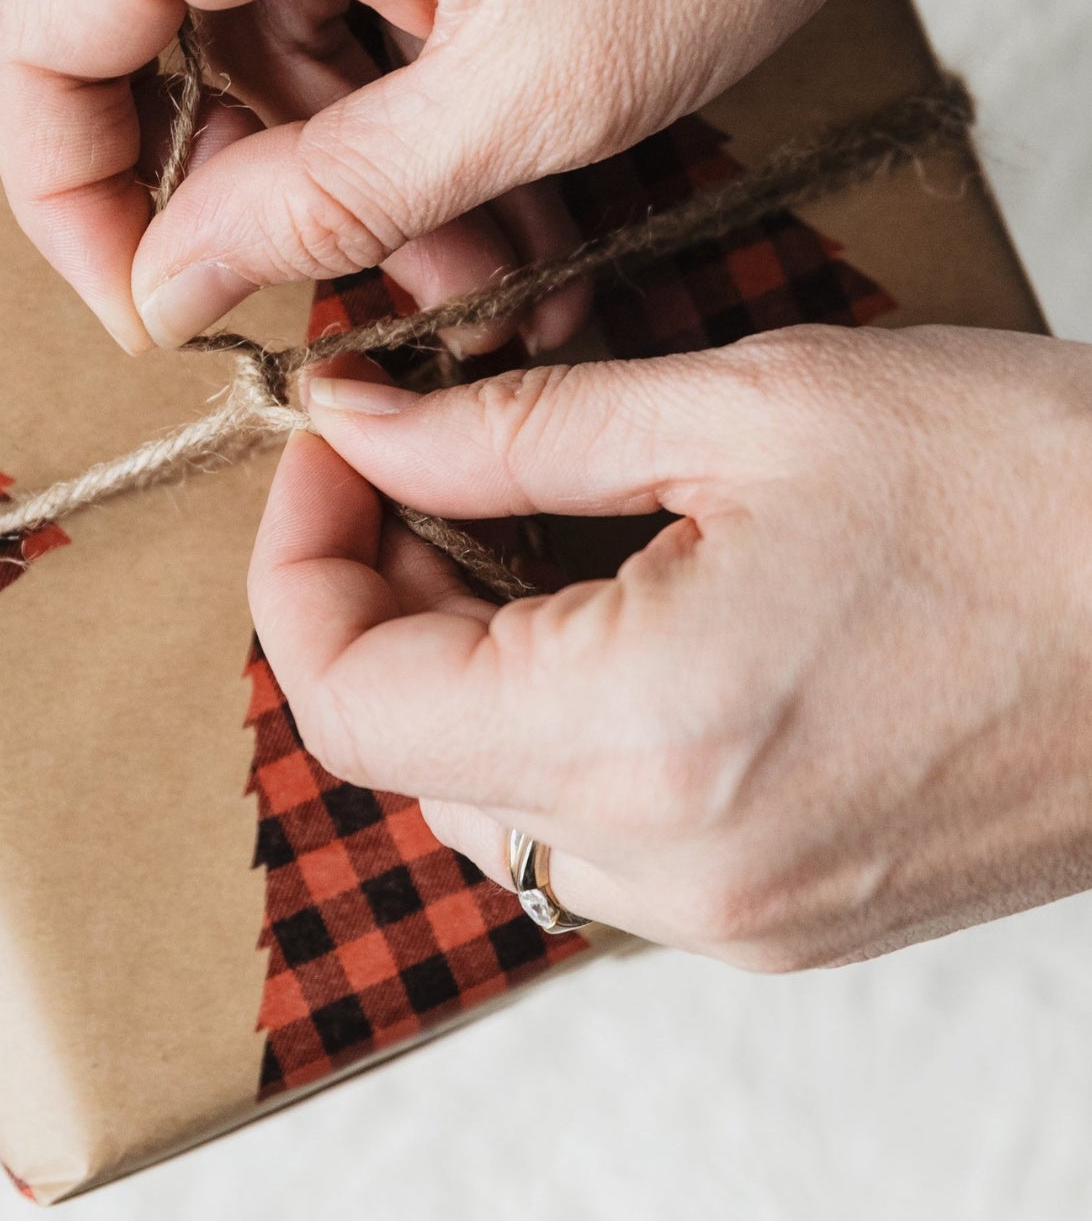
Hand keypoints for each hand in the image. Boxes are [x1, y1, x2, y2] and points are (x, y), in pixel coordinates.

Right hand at [0, 0, 965, 355]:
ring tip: (437, 220)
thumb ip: (318, 205)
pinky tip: (446, 109)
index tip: (154, 303)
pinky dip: (314, 17)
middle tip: (240, 243)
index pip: (27, 30)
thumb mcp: (530, 92)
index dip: (64, 197)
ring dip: (262, 96)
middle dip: (126, 134)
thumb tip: (165, 284)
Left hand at [249, 325, 1091, 968]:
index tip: (331, 453)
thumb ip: (509, 428)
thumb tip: (359, 425)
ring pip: (499, 808)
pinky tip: (615, 610)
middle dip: (376, 604)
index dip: (299, 564)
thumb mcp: (746, 404)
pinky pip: (606, 838)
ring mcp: (744, 913)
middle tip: (417, 469)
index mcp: (648, 735)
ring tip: (517, 526)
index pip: (350, 702)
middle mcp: (682, 870)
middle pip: (410, 763)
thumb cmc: (1028, 485)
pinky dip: (563, 727)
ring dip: (465, 669)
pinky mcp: (796, 914)